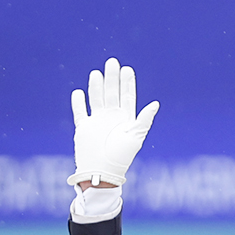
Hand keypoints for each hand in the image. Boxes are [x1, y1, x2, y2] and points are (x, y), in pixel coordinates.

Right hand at [67, 57, 159, 186]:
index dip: (127, 83)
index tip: (127, 69)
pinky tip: (79, 92)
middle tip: (112, 62)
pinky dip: (78, 102)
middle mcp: (112, 118)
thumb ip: (144, 120)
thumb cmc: (121, 158)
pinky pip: (80, 111)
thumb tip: (155, 104)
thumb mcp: (135, 137)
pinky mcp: (83, 127)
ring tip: (97, 73)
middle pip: (112, 93)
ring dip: (97, 86)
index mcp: (125, 120)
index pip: (127, 97)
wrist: (101, 172)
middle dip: (112, 78)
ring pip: (97, 98)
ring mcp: (97, 122)